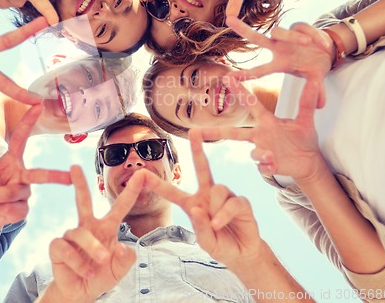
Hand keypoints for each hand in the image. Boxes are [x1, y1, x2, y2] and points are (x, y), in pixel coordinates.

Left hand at [0, 104, 70, 228]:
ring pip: (11, 193)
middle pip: (40, 175)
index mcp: (12, 159)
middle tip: (70, 176)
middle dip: (56, 176)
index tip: (38, 105)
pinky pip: (10, 210)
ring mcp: (24, 194)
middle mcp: (22, 175)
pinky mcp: (21, 211)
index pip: (21, 138)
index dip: (28, 121)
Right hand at [45, 166, 144, 302]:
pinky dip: (76, 262)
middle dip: (79, 183)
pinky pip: (65, 247)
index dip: (131, 191)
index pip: (120, 206)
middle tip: (74, 166)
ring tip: (100, 264)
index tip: (141, 174)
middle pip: (83, 199)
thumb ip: (125, 259)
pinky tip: (82, 272)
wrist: (81, 293)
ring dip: (92, 249)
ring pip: (80, 233)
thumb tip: (122, 247)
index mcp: (107, 227)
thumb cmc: (101, 275)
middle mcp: (88, 226)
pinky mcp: (58, 246)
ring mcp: (72, 235)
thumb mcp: (119, 270)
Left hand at [143, 135, 261, 266]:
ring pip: (216, 189)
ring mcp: (225, 196)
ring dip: (214, 209)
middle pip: (202, 167)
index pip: (172, 192)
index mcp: (192, 204)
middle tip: (194, 131)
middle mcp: (208, 194)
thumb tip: (198, 209)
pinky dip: (224, 214)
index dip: (157, 184)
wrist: (242, 254)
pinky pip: (231, 202)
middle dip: (198, 148)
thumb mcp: (206, 242)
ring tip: (216, 226)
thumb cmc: (220, 245)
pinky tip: (220, 224)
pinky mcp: (241, 202)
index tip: (142, 173)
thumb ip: (200, 228)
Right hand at [195, 79, 325, 183]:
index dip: (239, 91)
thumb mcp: (306, 120)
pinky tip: (273, 165)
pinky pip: (264, 166)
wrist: (309, 161)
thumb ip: (307, 102)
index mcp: (267, 121)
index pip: (251, 103)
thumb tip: (314, 80)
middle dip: (215, 133)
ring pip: (252, 152)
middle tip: (196, 132)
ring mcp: (262, 150)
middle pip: (234, 133)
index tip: (227, 78)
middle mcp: (260, 135)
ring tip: (270, 156)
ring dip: (259, 154)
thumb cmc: (304, 138)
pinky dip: (267, 166)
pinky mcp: (268, 165)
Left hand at [227, 16, 331, 107]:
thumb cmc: (314, 66)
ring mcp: (286, 37)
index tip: (227, 77)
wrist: (328, 50)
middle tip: (229, 19)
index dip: (244, 75)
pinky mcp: (298, 26)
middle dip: (243, 30)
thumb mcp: (316, 80)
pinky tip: (324, 44)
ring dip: (294, 37)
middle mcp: (278, 49)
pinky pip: (302, 28)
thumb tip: (322, 105)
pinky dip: (314, 35)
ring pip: (279, 32)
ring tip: (309, 42)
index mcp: (279, 64)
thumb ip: (316, 90)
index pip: (258, 70)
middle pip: (256, 38)